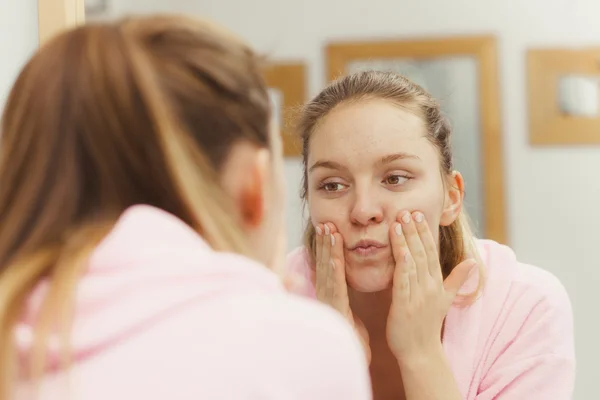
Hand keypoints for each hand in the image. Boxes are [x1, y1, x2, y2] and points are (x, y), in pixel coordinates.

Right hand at [314, 222, 370, 362]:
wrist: (350, 355)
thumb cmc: (349, 333)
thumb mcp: (345, 308)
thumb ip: (341, 291)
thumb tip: (339, 275)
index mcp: (332, 292)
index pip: (330, 265)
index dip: (328, 246)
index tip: (328, 228)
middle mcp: (327, 294)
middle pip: (325, 263)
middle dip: (325, 243)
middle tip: (324, 222)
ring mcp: (329, 300)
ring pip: (328, 270)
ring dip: (327, 250)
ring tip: (327, 230)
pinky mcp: (334, 309)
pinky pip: (334, 286)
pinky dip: (333, 270)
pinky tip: (334, 256)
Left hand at [386, 211, 475, 362]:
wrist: (420, 352)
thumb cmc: (428, 325)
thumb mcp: (446, 299)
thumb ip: (457, 279)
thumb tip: (472, 262)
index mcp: (437, 283)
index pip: (431, 252)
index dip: (425, 232)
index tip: (418, 213)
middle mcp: (430, 287)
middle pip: (422, 253)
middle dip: (415, 230)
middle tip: (407, 210)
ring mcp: (418, 296)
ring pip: (412, 263)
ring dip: (406, 241)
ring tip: (399, 222)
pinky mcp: (405, 305)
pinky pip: (403, 282)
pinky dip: (402, 265)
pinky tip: (399, 250)